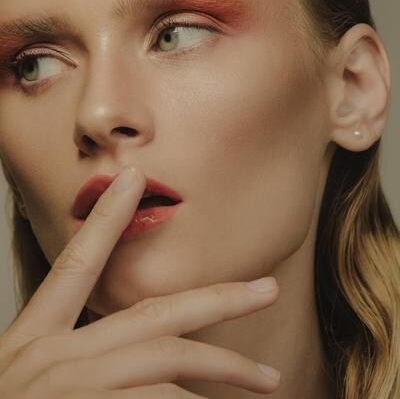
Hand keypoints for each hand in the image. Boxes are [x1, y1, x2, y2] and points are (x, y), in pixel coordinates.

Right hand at [0, 166, 279, 397]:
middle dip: (217, 297)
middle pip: (153, 315)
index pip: (76, 266)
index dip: (107, 220)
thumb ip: (77, 361)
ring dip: (225, 368)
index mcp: (32, 342)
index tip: (132, 179)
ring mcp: (70, 389)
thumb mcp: (27, 386)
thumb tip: (143, 355)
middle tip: (266, 288)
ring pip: (169, 361)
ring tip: (267, 378)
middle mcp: (51, 359)